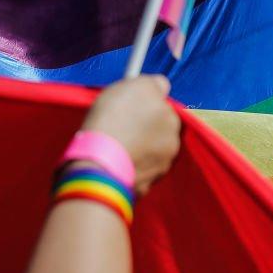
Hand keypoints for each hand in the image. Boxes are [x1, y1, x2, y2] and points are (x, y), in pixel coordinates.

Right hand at [81, 76, 180, 193]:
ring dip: (137, 149)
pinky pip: (137, 173)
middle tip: (120, 125)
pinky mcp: (144, 188)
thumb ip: (154, 84)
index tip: (128, 107)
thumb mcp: (136, 86)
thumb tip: (161, 85)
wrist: (100, 162)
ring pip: (148, 153)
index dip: (144, 106)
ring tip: (114, 145)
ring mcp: (159, 169)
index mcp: (172, 120)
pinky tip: (113, 162)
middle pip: (158, 132)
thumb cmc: (115, 119)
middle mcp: (172, 145)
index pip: (162, 108)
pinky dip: (128, 167)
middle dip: (143, 129)